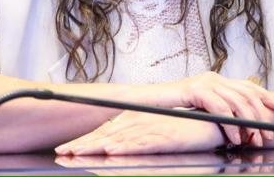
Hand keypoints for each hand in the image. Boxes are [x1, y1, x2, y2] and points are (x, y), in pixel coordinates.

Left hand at [55, 110, 222, 156]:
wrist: (211, 122)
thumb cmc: (184, 128)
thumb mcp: (155, 133)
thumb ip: (134, 139)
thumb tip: (113, 145)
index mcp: (135, 120)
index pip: (104, 131)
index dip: (84, 141)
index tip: (65, 149)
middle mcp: (139, 122)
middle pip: (106, 134)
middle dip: (83, 144)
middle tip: (63, 152)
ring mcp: (151, 129)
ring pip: (119, 138)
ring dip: (98, 146)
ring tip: (79, 153)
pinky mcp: (164, 136)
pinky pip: (142, 142)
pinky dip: (126, 146)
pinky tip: (112, 150)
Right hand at [145, 72, 273, 146]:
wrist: (146, 102)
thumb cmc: (172, 108)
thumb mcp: (199, 108)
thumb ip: (216, 109)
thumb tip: (238, 125)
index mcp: (217, 80)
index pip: (247, 85)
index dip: (264, 95)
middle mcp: (214, 78)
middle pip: (246, 93)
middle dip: (261, 115)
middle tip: (267, 134)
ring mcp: (204, 83)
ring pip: (236, 101)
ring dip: (248, 122)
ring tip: (253, 139)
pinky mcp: (195, 90)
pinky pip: (219, 107)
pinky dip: (230, 123)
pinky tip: (233, 135)